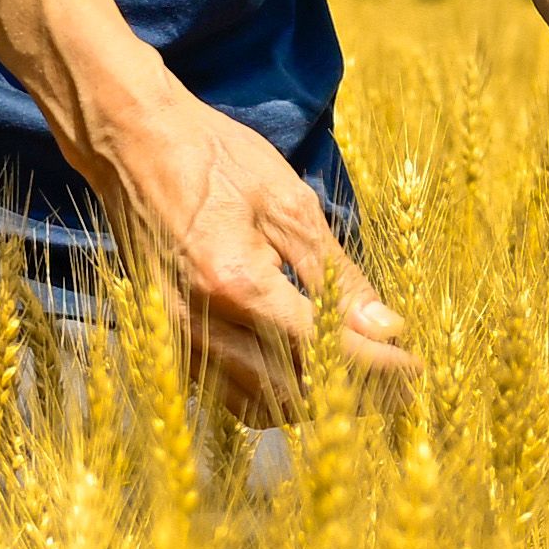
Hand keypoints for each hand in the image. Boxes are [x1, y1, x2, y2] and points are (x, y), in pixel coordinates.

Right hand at [84, 79, 415, 422]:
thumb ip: (337, 273)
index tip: (419, 369)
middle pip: (295, 392)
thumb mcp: (288, 201)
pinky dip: (274, 394)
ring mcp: (177, 342)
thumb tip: (387, 327)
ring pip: (260, 405)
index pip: (324, 350)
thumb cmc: (212, 157)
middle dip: (357, 394)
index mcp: (236, 284)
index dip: (378, 368)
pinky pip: (228, 392)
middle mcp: (201, 328)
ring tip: (364, 383)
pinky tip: (307, 376)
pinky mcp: (167, 344)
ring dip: (317, 403)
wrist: (129, 143)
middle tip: (403, 384)